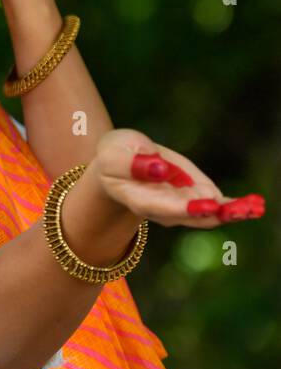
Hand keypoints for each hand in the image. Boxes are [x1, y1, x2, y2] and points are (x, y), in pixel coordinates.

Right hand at [91, 128, 264, 227]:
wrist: (122, 165)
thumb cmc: (115, 157)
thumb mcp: (115, 151)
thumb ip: (132, 162)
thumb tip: (159, 169)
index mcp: (139, 198)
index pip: (162, 206)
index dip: (184, 207)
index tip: (207, 205)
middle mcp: (164, 210)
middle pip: (192, 216)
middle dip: (217, 213)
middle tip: (240, 209)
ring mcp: (183, 206)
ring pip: (210, 214)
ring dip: (232, 211)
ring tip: (253, 205)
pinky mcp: (197, 197)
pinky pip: (219, 206)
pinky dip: (236, 206)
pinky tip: (254, 203)